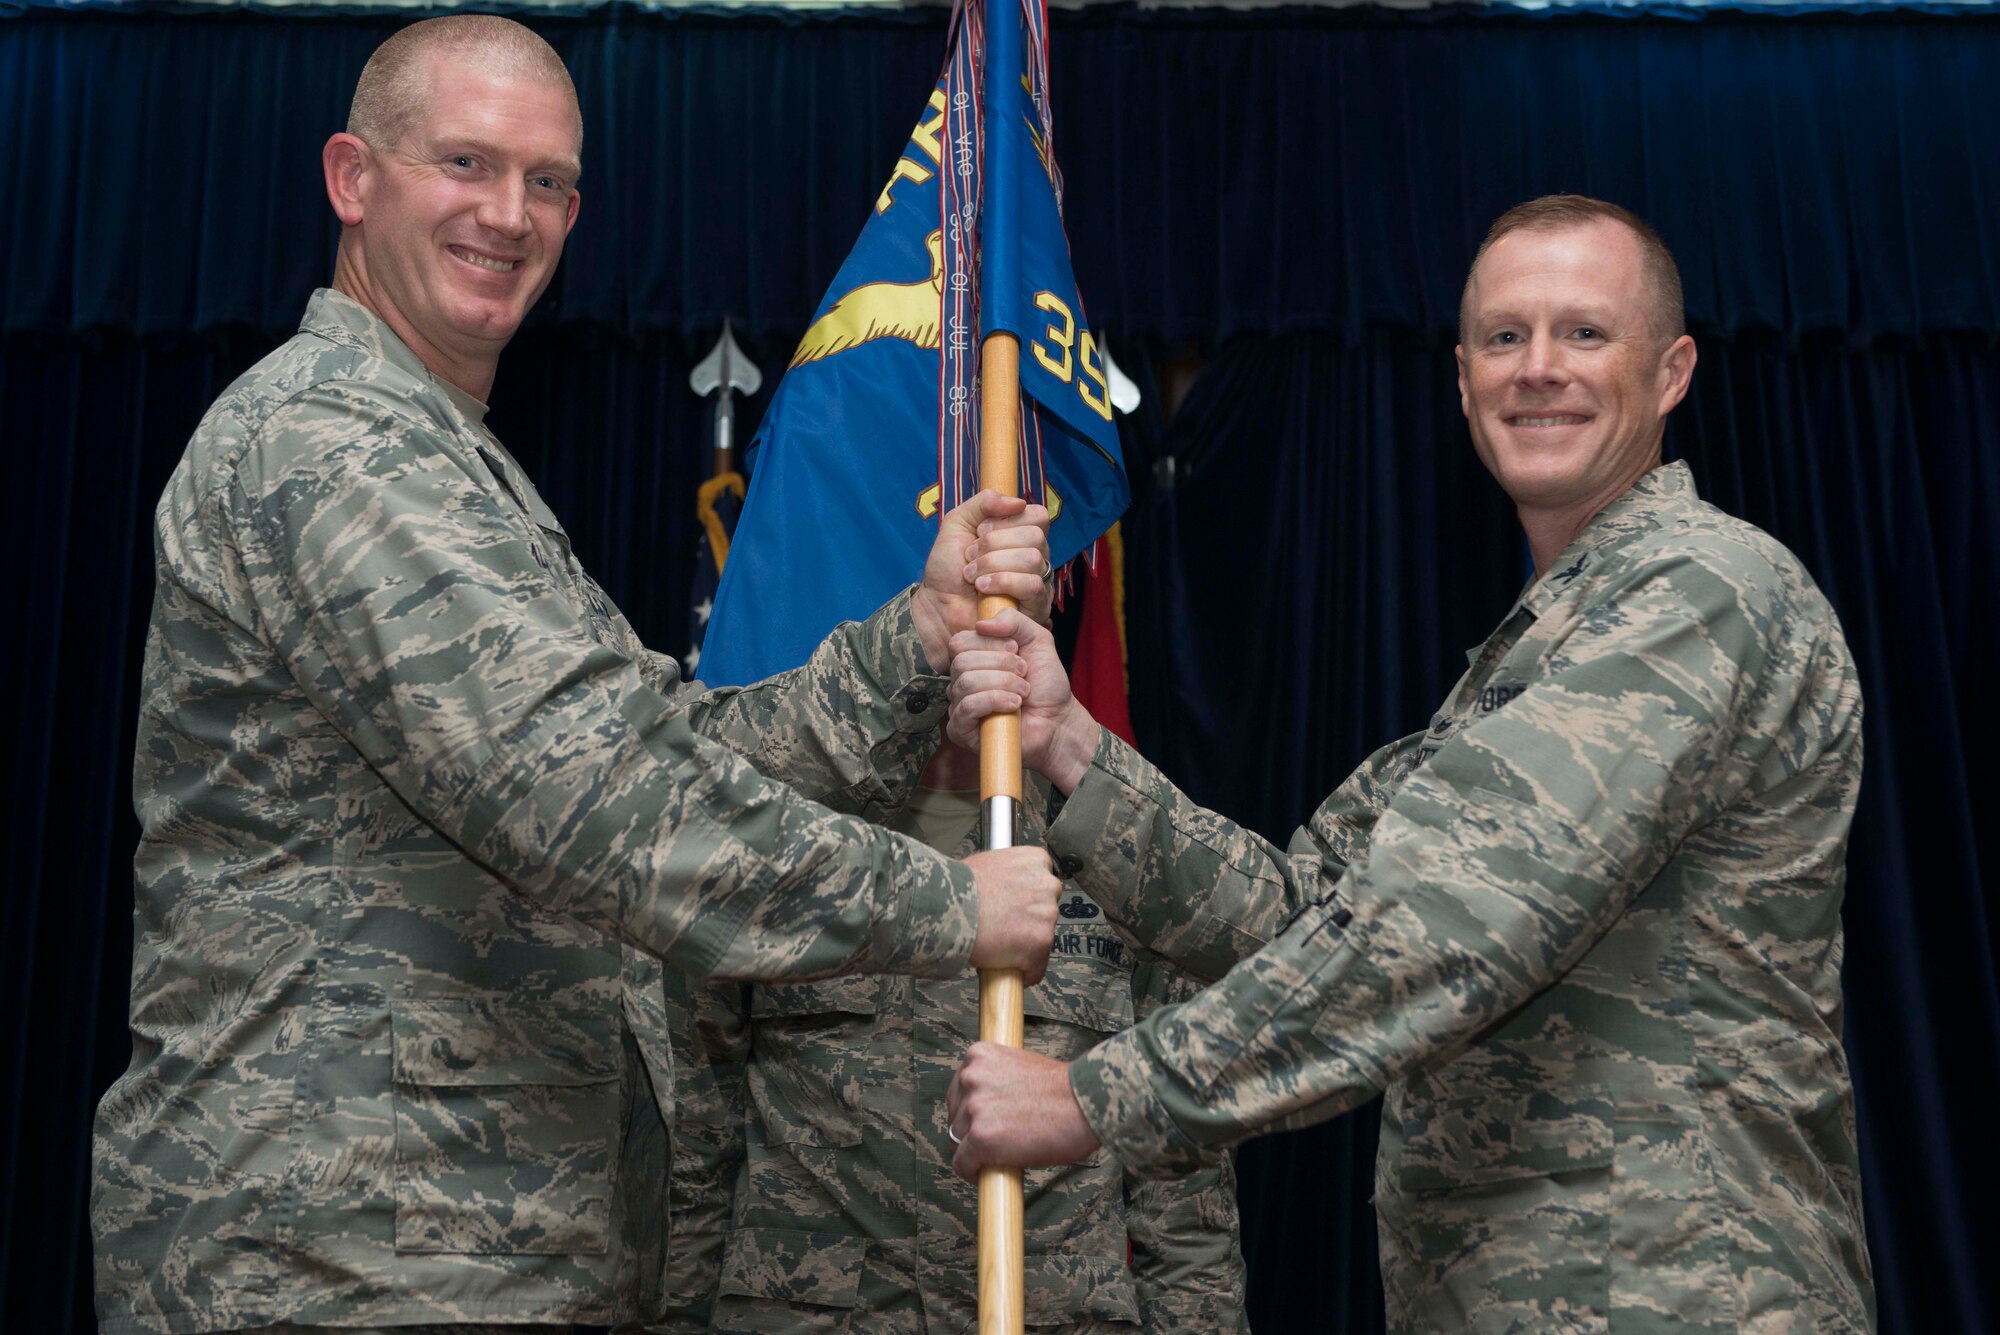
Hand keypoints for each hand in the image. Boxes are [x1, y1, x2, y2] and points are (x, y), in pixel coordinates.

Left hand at [912, 491, 1054, 670]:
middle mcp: (1035, 556)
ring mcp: (1038, 582)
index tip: (980, 533)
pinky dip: (1001, 582)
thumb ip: (984, 502)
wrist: (937, 605)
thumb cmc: (947, 568)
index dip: (1006, 521)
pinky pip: (1032, 585)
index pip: (1037, 515)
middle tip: (970, 557)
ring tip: (973, 576)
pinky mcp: (1035, 607)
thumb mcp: (958, 523)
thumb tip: (1018, 502)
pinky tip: (982, 588)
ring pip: (1032, 559)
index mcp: (1021, 534)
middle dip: (993, 545)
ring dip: (992, 564)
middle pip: (1035, 535)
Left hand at [945, 1042, 1101, 1178]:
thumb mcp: (1021, 1068)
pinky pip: (962, 1163)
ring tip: (999, 1156)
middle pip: (954, 1115)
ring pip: (957, 1140)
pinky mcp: (979, 1138)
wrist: (1086, 1103)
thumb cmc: (1064, 1090)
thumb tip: (985, 1108)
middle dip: (970, 1130)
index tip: (982, 1123)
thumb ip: (997, 1081)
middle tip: (994, 1142)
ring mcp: (973, 1108)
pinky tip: (986, 1173)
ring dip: (974, 1151)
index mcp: (978, 1055)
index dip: (969, 1111)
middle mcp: (970, 1078)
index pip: (958, 1090)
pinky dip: (971, 1171)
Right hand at [947, 607, 1098, 793]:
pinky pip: (968, 707)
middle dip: (1002, 665)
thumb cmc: (1046, 684)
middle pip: (962, 661)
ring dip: (1004, 683)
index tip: (1016, 650)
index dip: (990, 643)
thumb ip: (1014, 620)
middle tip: (1024, 674)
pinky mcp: (961, 730)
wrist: (1058, 720)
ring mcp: (958, 707)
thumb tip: (982, 623)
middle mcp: (960, 682)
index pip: (959, 642)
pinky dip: (996, 701)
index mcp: (972, 660)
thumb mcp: (1037, 640)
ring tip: (1023, 692)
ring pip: (967, 682)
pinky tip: (1015, 705)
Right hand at [964, 847, 1062, 984]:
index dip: (1028, 898)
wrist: (949, 906)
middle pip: (1046, 909)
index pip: (1044, 881)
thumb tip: (1005, 887)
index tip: (1017, 907)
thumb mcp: (988, 863)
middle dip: (1029, 920)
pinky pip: (1037, 966)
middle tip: (1005, 926)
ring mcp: (1047, 914)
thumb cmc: (959, 886)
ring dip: (1025, 945)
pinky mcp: (1041, 942)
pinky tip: (1005, 966)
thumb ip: (1007, 874)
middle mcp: (1047, 885)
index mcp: (1036, 861)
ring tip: (999, 945)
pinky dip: (1023, 971)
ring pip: (1042, 938)